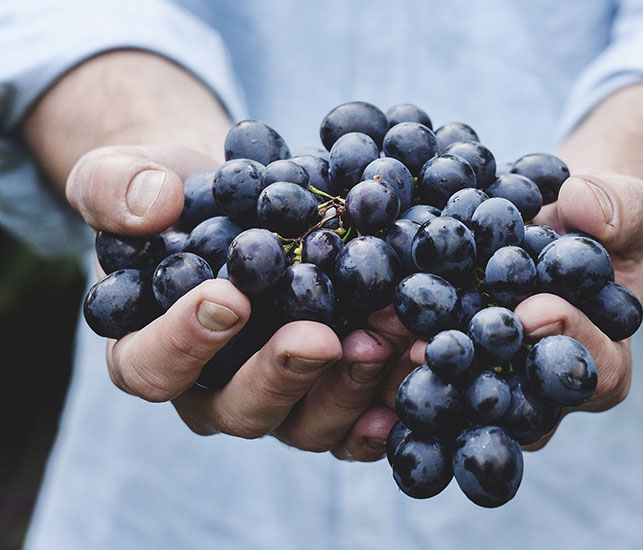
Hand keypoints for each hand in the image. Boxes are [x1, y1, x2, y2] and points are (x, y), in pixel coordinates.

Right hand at [68, 144, 399, 458]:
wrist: (240, 202)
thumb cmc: (176, 196)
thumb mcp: (126, 175)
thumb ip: (116, 187)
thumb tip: (153, 205)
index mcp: (150, 351)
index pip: (151, 367)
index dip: (184, 342)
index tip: (228, 298)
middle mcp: (213, 391)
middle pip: (240, 409)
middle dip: (283, 375)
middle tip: (321, 338)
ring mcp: (278, 399)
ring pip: (307, 424)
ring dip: (350, 388)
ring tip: (388, 339)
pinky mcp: (329, 394)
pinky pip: (358, 421)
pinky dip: (389, 403)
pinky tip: (418, 369)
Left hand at [398, 173, 642, 449]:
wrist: (550, 224)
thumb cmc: (596, 222)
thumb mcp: (625, 206)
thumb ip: (621, 209)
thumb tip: (584, 207)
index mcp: (601, 361)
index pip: (595, 371)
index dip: (569, 342)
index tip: (535, 310)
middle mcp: (543, 390)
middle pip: (517, 404)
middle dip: (478, 373)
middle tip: (438, 348)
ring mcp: (493, 383)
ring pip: (462, 398)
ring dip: (422, 372)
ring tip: (386, 338)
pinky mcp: (451, 367)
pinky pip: (424, 372)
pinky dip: (393, 351)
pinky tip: (361, 330)